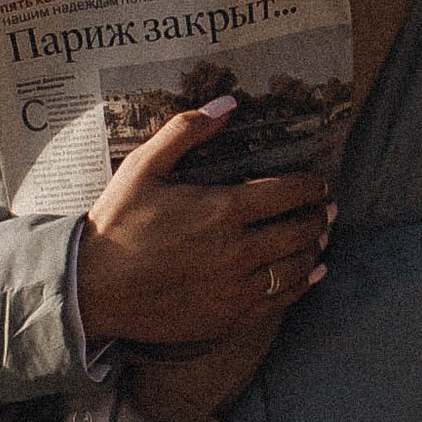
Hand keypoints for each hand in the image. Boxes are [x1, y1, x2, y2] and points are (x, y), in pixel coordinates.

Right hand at [76, 101, 329, 348]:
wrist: (93, 288)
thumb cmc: (117, 223)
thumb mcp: (144, 166)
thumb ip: (186, 130)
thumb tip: (228, 103)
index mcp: (222, 208)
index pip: (287, 193)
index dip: (310, 186)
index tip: (318, 183)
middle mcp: (237, 250)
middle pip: (299, 231)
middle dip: (319, 217)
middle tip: (327, 209)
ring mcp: (235, 288)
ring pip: (295, 267)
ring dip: (314, 249)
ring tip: (322, 239)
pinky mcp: (228, 318)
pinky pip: (279, 302)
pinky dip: (302, 285)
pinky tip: (311, 275)